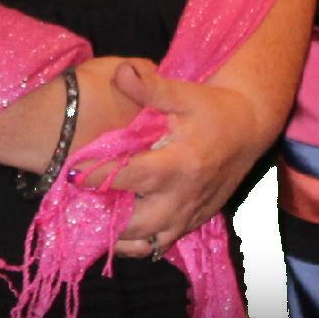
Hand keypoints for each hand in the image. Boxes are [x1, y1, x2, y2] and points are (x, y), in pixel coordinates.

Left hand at [91, 60, 280, 258]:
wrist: (249, 129)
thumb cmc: (212, 109)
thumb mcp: (184, 94)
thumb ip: (151, 88)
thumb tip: (120, 72)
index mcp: (178, 164)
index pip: (129, 177)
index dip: (96, 177)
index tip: (69, 174)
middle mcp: (182, 197)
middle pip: (134, 222)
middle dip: (102, 217)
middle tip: (75, 204)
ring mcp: (188, 215)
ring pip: (145, 242)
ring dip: (116, 237)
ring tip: (90, 222)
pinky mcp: (192, 223)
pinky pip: (158, 245)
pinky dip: (135, 243)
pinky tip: (114, 230)